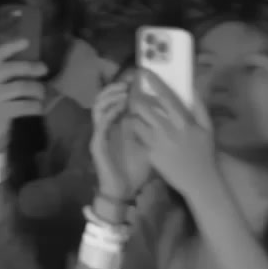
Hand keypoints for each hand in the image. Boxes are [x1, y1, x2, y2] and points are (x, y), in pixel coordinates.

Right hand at [0, 39, 46, 153]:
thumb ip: (0, 74)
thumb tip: (28, 61)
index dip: (11, 47)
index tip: (27, 42)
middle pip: (11, 68)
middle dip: (31, 67)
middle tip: (44, 69)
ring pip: (22, 86)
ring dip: (37, 89)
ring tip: (41, 93)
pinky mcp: (0, 113)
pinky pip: (26, 105)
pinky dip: (36, 106)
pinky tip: (38, 108)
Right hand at [89, 75, 151, 202]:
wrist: (123, 192)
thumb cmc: (135, 170)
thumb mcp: (147, 146)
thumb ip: (151, 130)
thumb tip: (170, 115)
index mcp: (118, 125)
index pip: (117, 100)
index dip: (124, 87)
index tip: (138, 77)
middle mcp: (107, 126)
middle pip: (105, 99)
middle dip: (116, 87)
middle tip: (129, 79)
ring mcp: (100, 134)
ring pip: (99, 107)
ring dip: (110, 96)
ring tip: (124, 90)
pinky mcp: (97, 143)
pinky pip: (101, 123)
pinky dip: (109, 112)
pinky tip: (120, 107)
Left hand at [133, 67, 220, 201]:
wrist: (199, 181)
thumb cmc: (204, 152)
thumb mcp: (207, 128)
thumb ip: (199, 106)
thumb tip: (193, 85)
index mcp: (184, 122)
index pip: (166, 97)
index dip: (154, 82)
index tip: (143, 71)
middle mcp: (169, 131)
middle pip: (144, 107)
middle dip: (135, 97)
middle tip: (133, 93)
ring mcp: (157, 143)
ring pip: (136, 120)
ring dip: (134, 113)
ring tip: (135, 110)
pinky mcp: (149, 153)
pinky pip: (136, 135)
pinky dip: (135, 128)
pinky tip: (138, 127)